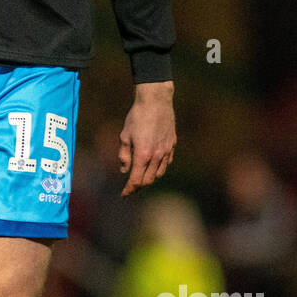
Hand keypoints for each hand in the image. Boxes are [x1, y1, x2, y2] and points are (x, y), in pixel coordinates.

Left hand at [118, 80, 175, 195]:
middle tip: (130, 188)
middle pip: (149, 180)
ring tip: (140, 176)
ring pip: (159, 173)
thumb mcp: (124, 136)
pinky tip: (152, 164)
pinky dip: (158, 168)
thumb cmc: (137, 117)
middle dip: (138, 186)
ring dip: (149, 178)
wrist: (156, 101)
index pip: (136, 180)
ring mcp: (167, 151)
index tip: (123, 195)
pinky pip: (166, 163)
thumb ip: (124, 155)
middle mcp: (157, 156)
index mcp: (143, 154)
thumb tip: (124, 170)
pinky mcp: (172, 145)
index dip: (129, 190)